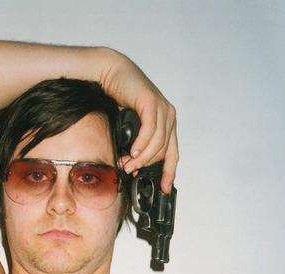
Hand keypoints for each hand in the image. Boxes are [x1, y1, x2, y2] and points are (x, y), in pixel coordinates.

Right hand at [102, 49, 178, 194]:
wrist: (112, 74)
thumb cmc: (121, 98)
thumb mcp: (131, 127)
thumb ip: (137, 144)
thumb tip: (133, 166)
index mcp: (166, 123)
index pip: (172, 154)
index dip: (169, 173)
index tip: (165, 188)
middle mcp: (168, 116)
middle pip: (162, 151)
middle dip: (145, 165)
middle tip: (129, 170)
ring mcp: (162, 109)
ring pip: (157, 143)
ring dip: (141, 157)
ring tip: (128, 163)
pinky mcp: (152, 103)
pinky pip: (150, 130)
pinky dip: (142, 144)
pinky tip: (133, 151)